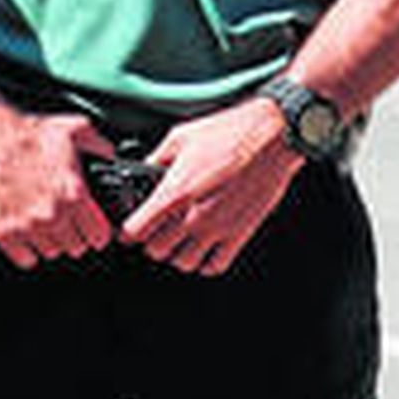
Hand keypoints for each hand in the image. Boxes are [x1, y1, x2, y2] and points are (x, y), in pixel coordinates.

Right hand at [0, 102, 115, 268]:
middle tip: (66, 223)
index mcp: (73, 193)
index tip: (92, 229)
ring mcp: (28, 226)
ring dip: (50, 242)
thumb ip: (96, 142)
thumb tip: (108, 150)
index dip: (97, 232)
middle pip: (76, 247)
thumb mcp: (70, 130)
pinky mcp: (4, 233)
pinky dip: (26, 250)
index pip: (98, 234)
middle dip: (73, 235)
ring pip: (51, 252)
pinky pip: (25, 258)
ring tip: (44, 225)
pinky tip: (25, 233)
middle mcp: (53, 214)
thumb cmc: (24, 134)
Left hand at [122, 97, 301, 276]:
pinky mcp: (240, 234)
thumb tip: (145, 169)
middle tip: (154, 231)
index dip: (128, 231)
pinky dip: (205, 264)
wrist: (271, 137)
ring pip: (184, 263)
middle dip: (151, 242)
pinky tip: (203, 249)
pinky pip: (216, 266)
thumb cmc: (229, 133)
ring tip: (178, 241)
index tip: (128, 229)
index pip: (137, 230)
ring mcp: (218, 228)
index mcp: (175, 191)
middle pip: (157, 250)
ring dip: (177, 254)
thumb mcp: (180, 137)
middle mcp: (195, 215)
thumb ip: (157, 158)